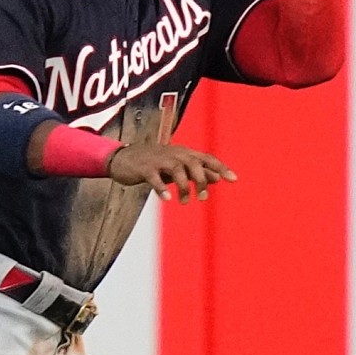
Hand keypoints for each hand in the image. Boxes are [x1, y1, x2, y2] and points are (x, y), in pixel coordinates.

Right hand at [110, 141, 236, 202]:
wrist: (122, 158)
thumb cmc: (153, 163)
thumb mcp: (177, 167)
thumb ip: (196, 172)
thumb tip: (218, 177)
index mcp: (183, 153)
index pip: (206, 158)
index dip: (220, 167)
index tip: (233, 179)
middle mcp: (173, 154)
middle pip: (194, 163)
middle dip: (201, 180)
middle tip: (202, 197)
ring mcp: (158, 160)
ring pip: (177, 170)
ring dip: (184, 187)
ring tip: (185, 201)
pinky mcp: (144, 168)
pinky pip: (155, 178)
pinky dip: (162, 188)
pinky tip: (166, 199)